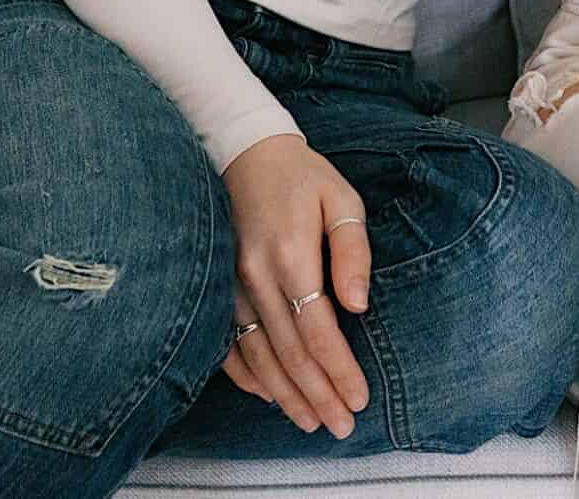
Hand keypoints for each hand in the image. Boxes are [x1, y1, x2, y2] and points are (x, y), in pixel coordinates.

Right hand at [217, 135, 372, 437]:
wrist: (245, 152)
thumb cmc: (302, 178)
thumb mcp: (341, 199)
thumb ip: (353, 250)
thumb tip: (358, 305)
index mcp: (290, 253)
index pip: (317, 328)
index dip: (338, 368)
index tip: (359, 397)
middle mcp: (255, 276)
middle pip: (289, 352)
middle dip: (317, 394)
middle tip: (342, 426)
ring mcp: (231, 286)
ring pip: (258, 355)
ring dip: (286, 394)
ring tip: (311, 422)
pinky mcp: (219, 289)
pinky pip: (229, 342)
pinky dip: (248, 374)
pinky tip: (269, 395)